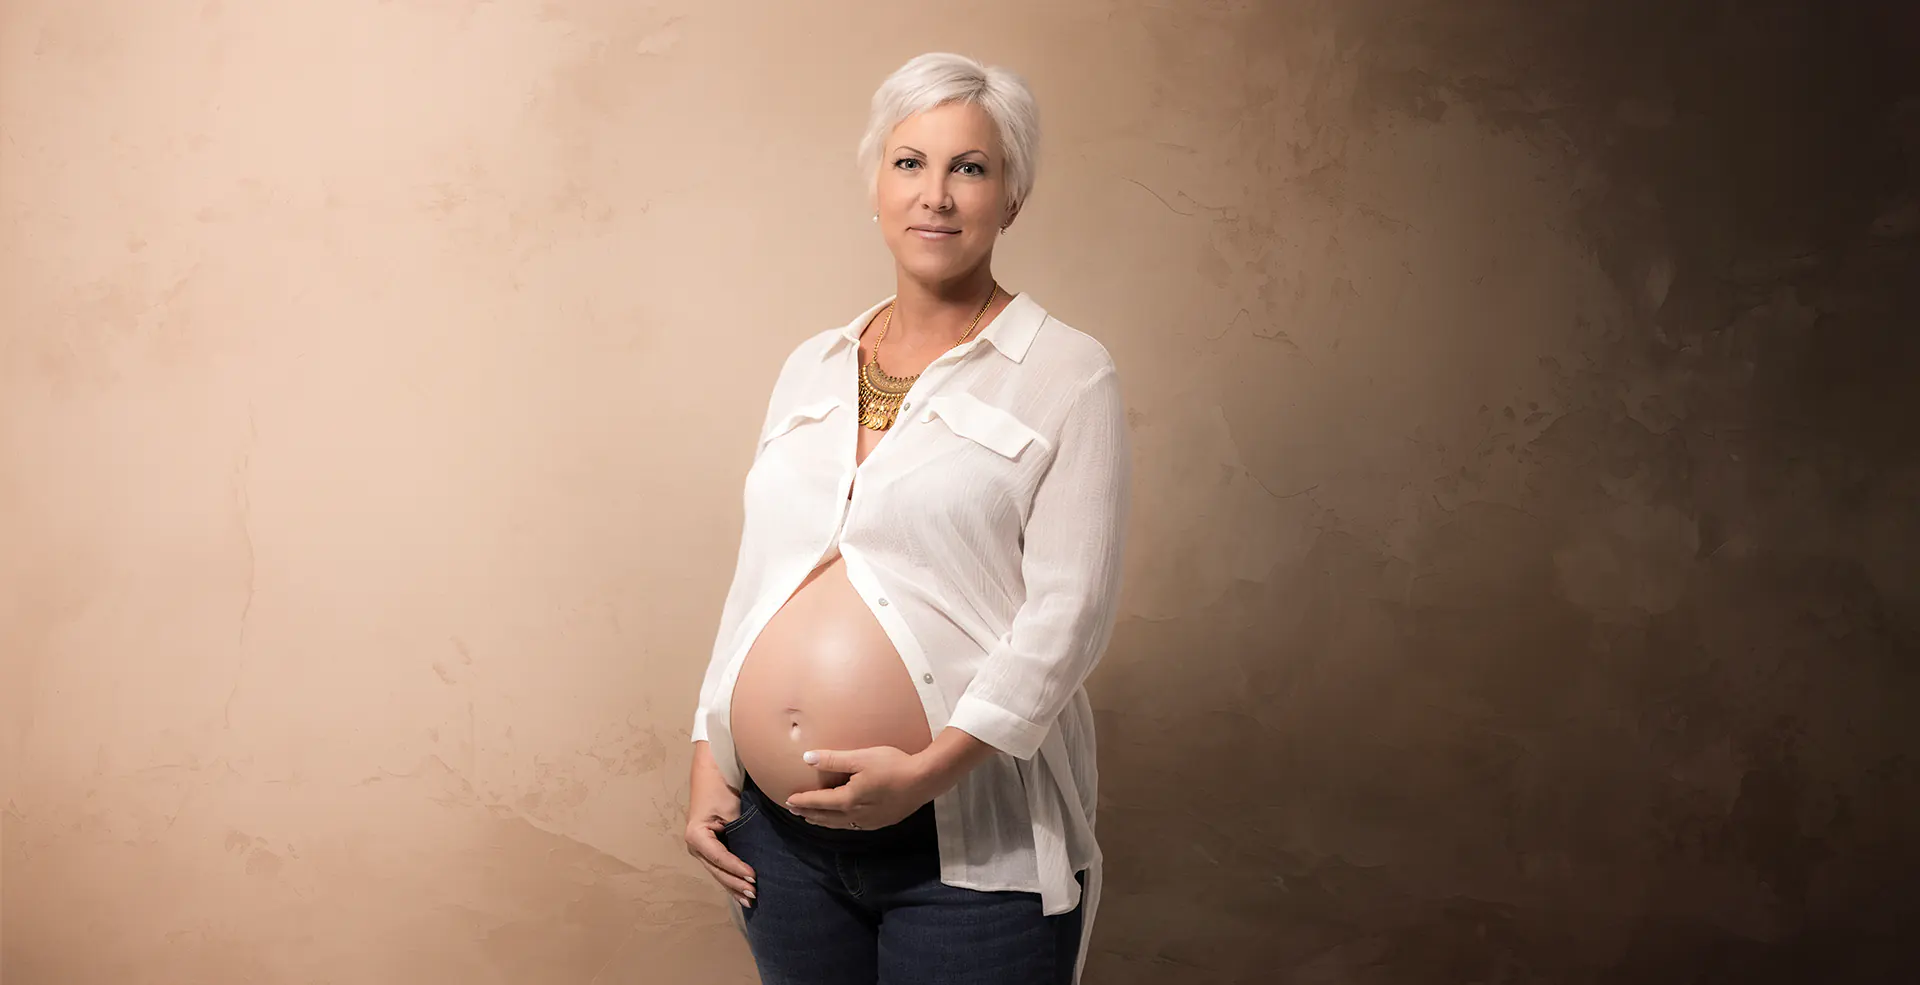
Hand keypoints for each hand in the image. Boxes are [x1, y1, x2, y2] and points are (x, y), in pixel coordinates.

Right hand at [685, 744, 755, 908]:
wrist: (713, 773)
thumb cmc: (720, 789)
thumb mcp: (730, 811)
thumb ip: (738, 834)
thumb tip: (754, 856)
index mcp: (696, 836)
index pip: (719, 858)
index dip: (736, 869)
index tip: (753, 877)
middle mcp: (695, 845)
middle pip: (717, 870)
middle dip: (735, 883)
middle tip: (754, 895)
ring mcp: (700, 848)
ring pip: (718, 871)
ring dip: (733, 885)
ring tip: (750, 899)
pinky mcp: (709, 847)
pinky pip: (720, 866)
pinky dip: (730, 877)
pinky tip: (740, 891)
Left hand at [783, 746, 934, 830]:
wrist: (924, 780)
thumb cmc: (893, 765)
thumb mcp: (861, 757)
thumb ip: (833, 759)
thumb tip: (807, 758)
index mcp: (848, 800)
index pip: (818, 802)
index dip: (802, 801)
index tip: (788, 801)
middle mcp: (856, 815)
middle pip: (826, 817)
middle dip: (808, 813)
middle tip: (794, 811)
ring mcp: (869, 821)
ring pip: (839, 824)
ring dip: (823, 821)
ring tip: (812, 819)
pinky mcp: (881, 821)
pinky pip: (852, 826)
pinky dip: (839, 823)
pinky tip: (842, 820)